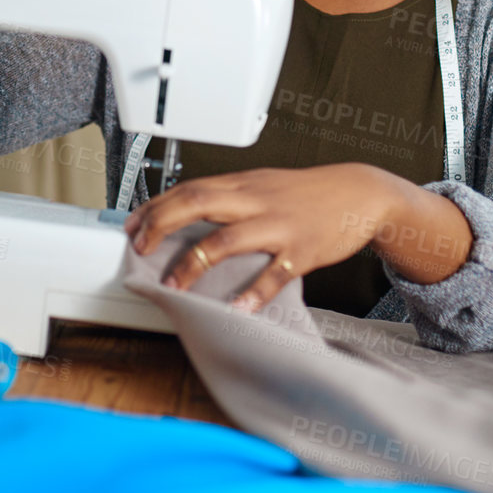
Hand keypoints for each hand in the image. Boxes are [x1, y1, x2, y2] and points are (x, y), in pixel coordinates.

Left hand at [122, 163, 417, 312]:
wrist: (359, 193)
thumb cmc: (305, 193)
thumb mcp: (262, 184)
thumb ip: (227, 198)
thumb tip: (184, 211)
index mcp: (242, 185)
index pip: (189, 189)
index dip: (156, 207)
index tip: (132, 226)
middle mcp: (255, 201)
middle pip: (198, 204)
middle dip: (162, 225)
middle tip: (141, 249)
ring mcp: (278, 225)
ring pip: (228, 239)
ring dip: (195, 263)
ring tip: (174, 284)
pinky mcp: (303, 249)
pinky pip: (275, 273)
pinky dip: (254, 291)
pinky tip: (238, 308)